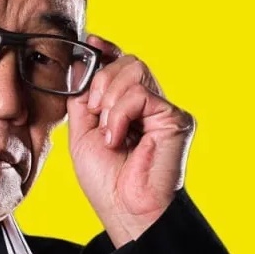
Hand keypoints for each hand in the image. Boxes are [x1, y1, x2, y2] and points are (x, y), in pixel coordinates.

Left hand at [66, 36, 194, 246]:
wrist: (123, 210)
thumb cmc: (107, 181)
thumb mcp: (82, 133)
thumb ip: (82, 99)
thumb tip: (79, 63)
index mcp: (129, 107)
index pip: (122, 64)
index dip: (106, 51)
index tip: (90, 43)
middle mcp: (150, 105)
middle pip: (128, 61)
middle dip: (102, 80)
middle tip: (94, 112)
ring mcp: (164, 110)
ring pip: (135, 69)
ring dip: (110, 98)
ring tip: (107, 131)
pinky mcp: (174, 118)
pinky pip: (141, 94)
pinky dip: (120, 114)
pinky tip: (117, 138)